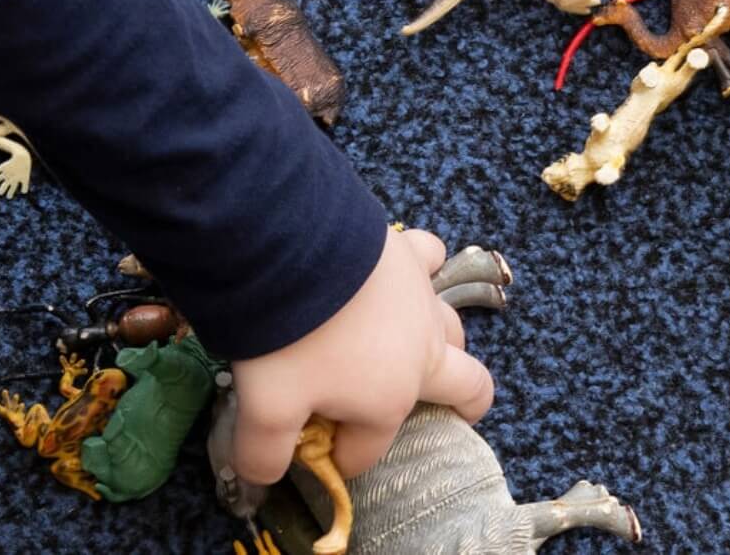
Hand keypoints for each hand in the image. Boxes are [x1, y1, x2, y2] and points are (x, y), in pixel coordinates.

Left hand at [230, 228, 494, 483]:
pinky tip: (405, 269)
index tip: (307, 451)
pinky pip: (432, 260)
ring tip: (409, 344)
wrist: (290, 250)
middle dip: (464, 406)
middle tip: (448, 413)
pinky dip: (425, 268)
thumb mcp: (265, 408)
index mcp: (387, 401)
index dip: (338, 457)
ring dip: (443, 343)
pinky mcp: (410, 255)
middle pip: (467, 388)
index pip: (367, 448)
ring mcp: (422, 302)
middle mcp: (420, 355)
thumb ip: (264, 453)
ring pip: (454, 330)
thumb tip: (261, 479)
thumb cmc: (285, 340)